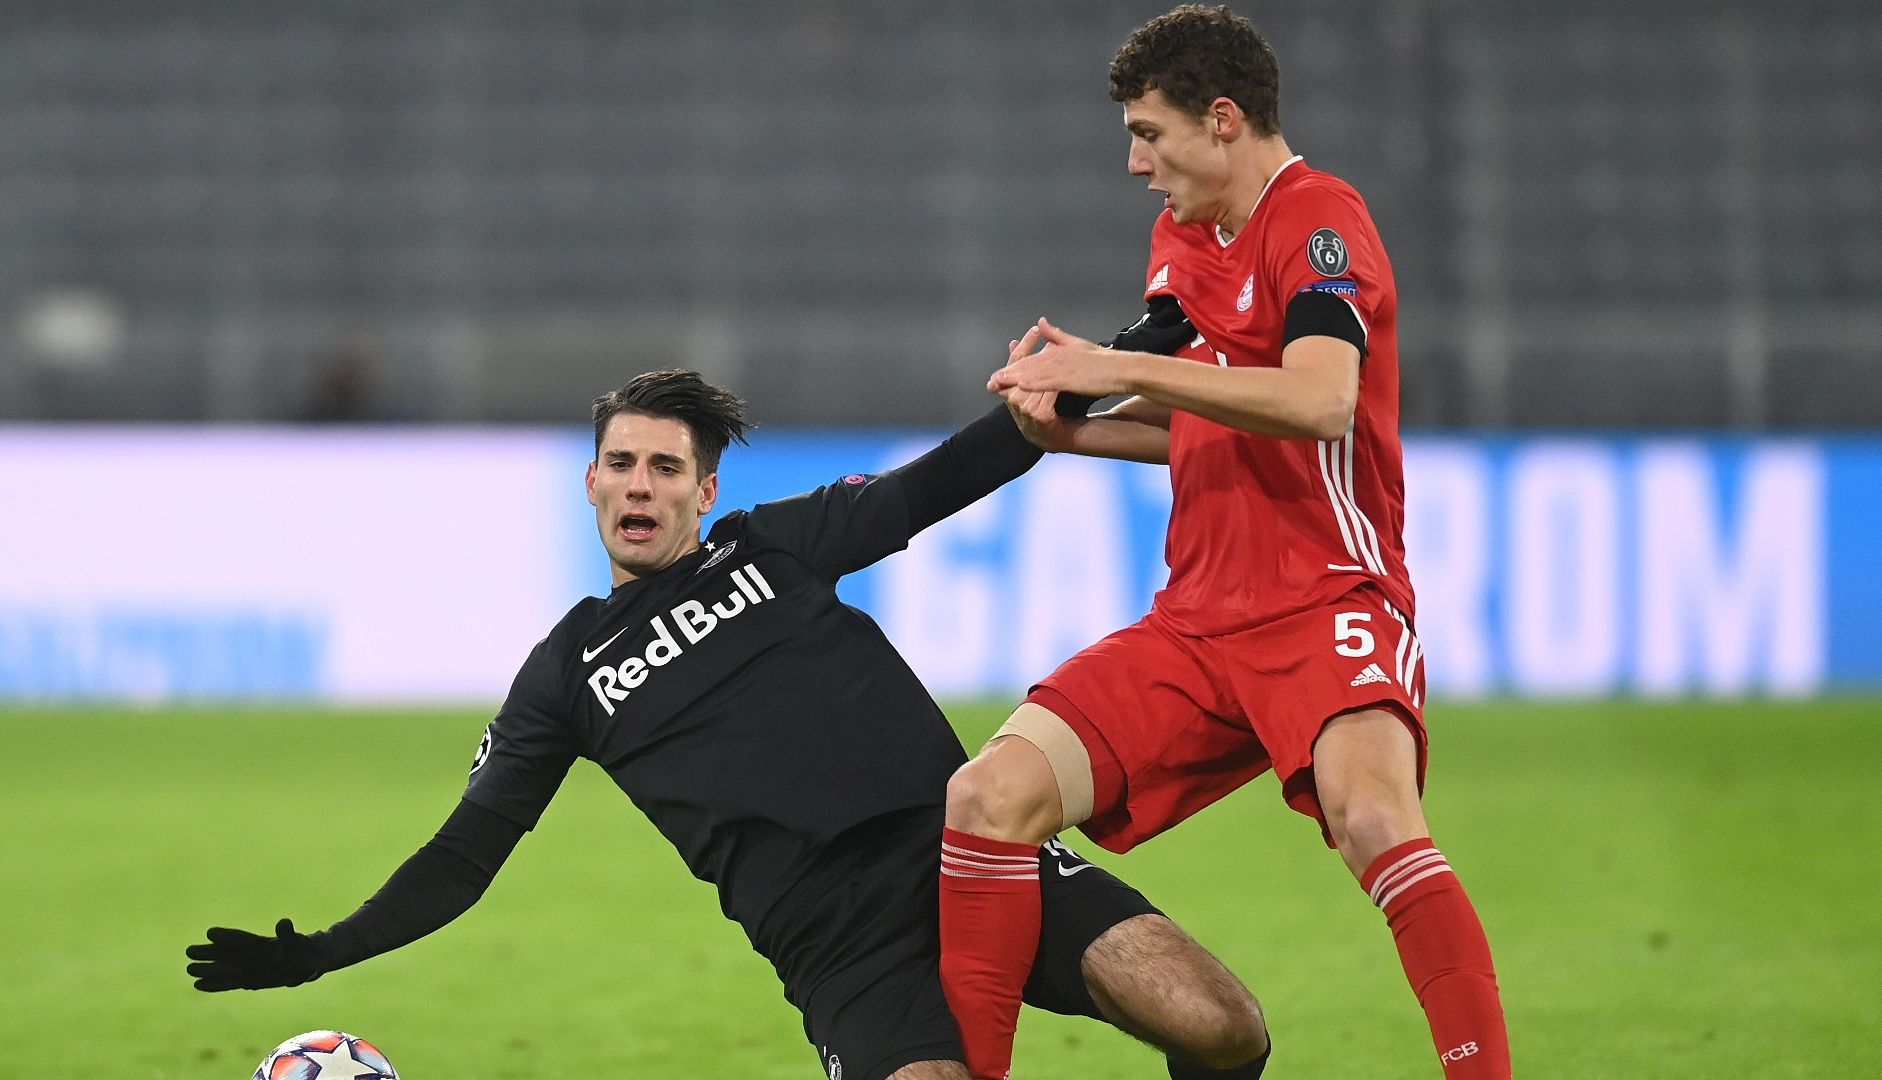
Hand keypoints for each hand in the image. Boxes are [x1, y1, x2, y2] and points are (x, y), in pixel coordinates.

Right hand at [185, 917, 323, 990]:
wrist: (305, 964)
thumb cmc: (300, 949)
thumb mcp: (295, 942)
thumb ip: (286, 934)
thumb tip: (283, 922)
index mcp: (260, 943)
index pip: (240, 938)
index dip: (227, 936)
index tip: (210, 932)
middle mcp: (249, 955)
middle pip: (225, 952)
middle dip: (209, 952)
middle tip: (190, 951)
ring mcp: (247, 967)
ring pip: (223, 967)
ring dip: (208, 968)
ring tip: (189, 968)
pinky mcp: (247, 980)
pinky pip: (228, 983)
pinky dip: (215, 985)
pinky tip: (198, 984)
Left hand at [988, 318, 1130, 398]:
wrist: (1121, 369)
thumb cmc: (1102, 360)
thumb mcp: (1077, 344)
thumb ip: (1056, 335)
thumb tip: (1040, 322)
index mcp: (1057, 351)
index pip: (1030, 360)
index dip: (1013, 367)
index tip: (998, 375)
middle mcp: (1056, 356)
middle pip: (1027, 366)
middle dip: (1008, 374)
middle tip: (991, 383)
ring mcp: (1063, 366)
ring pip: (1034, 373)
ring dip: (1015, 379)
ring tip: (998, 385)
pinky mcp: (1070, 377)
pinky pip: (1049, 380)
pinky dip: (1034, 382)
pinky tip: (1021, 386)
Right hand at [991, 326, 1074, 450]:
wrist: (1054, 435)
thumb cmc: (1043, 408)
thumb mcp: (1033, 384)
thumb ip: (1024, 364)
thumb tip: (1013, 342)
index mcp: (1010, 389)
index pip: (1014, 362)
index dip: (1024, 345)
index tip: (1035, 330)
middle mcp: (1013, 400)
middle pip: (1021, 371)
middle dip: (1036, 354)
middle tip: (1050, 339)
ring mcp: (1025, 410)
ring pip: (1033, 385)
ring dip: (1046, 370)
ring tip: (1059, 354)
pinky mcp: (1039, 418)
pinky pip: (1046, 398)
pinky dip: (1053, 387)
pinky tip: (1062, 378)